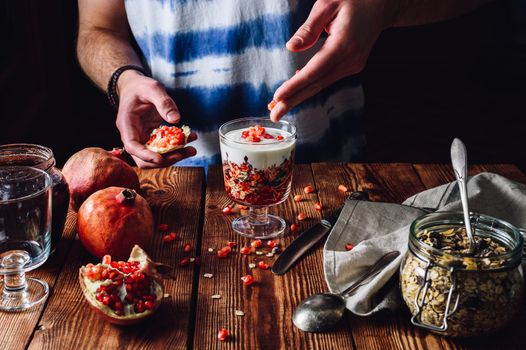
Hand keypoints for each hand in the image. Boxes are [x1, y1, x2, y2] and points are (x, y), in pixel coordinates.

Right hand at [115, 71, 196, 167]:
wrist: (136, 86)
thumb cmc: (140, 86)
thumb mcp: (152, 88)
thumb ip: (164, 102)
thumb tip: (176, 119)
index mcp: (127, 124)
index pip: (132, 147)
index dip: (145, 155)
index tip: (161, 158)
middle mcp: (133, 135)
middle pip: (144, 158)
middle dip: (165, 160)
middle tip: (184, 153)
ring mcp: (142, 138)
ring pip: (156, 156)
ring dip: (174, 156)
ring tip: (192, 150)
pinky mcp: (152, 137)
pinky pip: (164, 147)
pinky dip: (177, 146)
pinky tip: (190, 138)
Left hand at [270, 0, 393, 120]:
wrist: (382, 5)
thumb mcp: (328, 4)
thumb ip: (309, 28)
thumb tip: (291, 48)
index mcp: (343, 44)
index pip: (314, 71)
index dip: (294, 86)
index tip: (278, 97)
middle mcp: (350, 60)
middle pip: (317, 85)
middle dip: (293, 100)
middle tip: (274, 114)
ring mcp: (353, 65)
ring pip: (322, 85)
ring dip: (300, 96)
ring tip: (279, 108)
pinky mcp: (352, 66)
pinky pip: (328, 79)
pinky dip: (311, 87)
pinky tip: (295, 93)